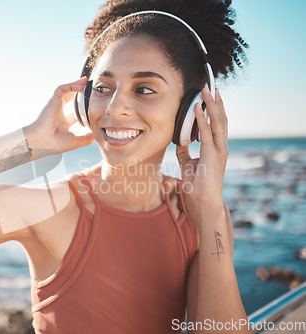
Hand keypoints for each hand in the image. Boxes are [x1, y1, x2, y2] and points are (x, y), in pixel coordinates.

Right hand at [23, 77, 94, 153]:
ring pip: (66, 92)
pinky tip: (81, 86)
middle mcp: (58, 114)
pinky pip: (62, 88)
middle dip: (78, 95)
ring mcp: (55, 106)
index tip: (91, 108)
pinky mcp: (53, 100)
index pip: (73, 116)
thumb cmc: (54, 143)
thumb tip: (95, 134)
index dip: (82, 111)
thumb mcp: (74, 142)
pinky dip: (72, 85)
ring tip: (85, 82)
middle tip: (88, 89)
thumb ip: (86, 138)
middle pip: (69, 101)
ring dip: (76, 85)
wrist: (41, 140)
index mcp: (62, 124)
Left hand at [176, 87, 227, 211]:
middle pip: (220, 118)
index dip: (213, 107)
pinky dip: (202, 119)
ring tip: (206, 90)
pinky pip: (207, 133)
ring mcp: (219, 150)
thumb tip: (179, 140)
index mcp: (215, 146)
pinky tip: (197, 108)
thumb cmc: (196, 183)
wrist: (202, 200)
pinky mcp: (213, 155)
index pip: (216, 122)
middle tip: (209, 85)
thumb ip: (185, 150)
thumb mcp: (187, 162)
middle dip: (215, 101)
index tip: (209, 93)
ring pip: (218, 122)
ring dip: (211, 105)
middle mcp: (220, 146)